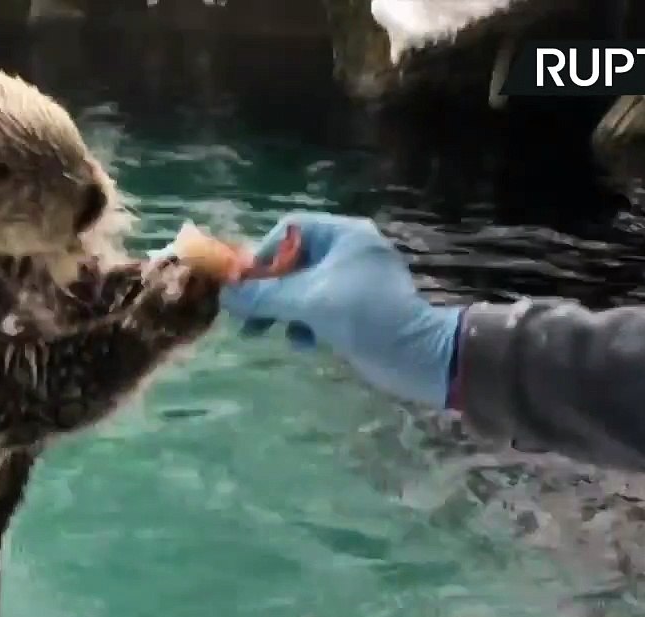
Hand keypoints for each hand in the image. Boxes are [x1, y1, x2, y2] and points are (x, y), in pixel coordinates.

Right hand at [205, 212, 461, 407]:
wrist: (420, 356)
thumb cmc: (367, 317)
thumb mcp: (310, 303)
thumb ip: (265, 297)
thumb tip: (225, 295)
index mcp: (343, 235)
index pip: (288, 230)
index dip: (261, 256)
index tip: (244, 287)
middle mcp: (348, 251)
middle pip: (292, 260)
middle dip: (267, 289)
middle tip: (245, 317)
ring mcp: (354, 280)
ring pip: (303, 287)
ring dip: (282, 309)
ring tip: (264, 333)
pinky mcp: (358, 308)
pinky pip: (319, 307)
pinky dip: (305, 322)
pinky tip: (303, 343)